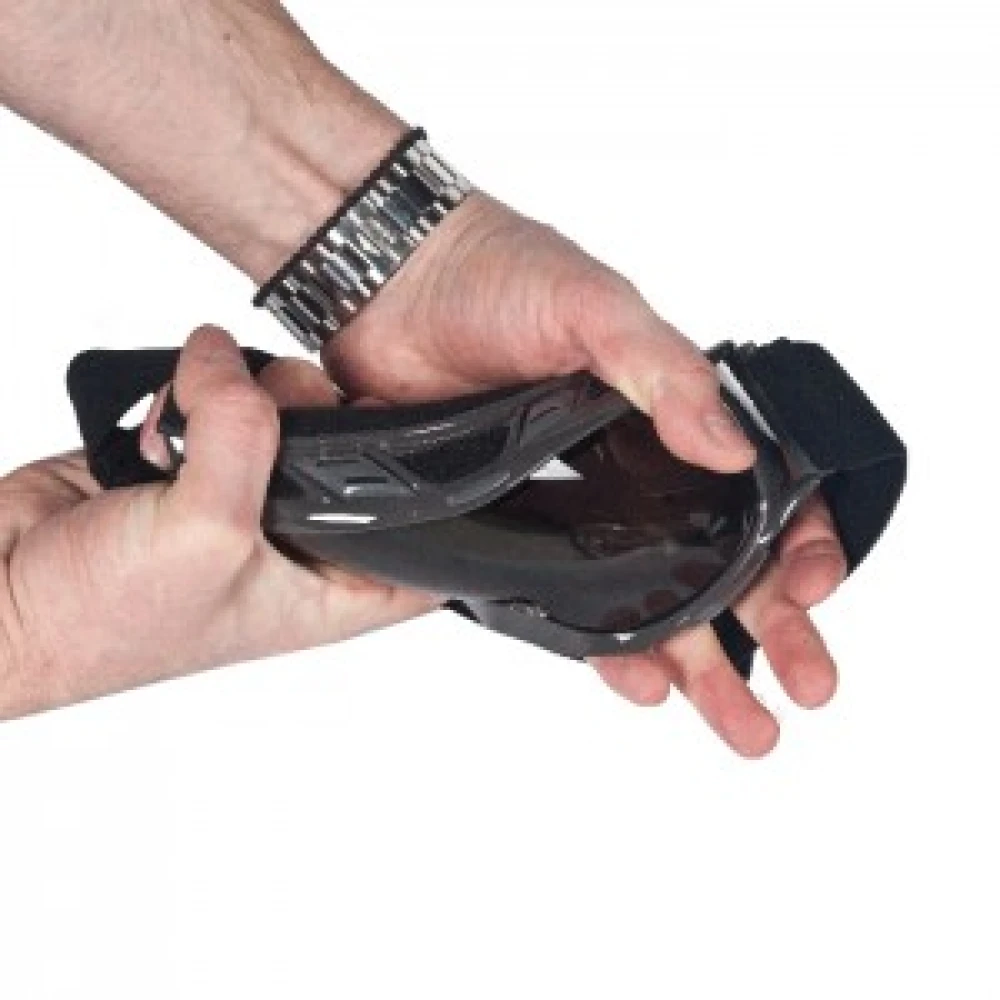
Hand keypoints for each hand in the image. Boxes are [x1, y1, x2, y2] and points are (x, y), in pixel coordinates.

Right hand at [0, 327, 433, 719]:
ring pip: (288, 413)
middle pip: (359, 453)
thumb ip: (243, 439)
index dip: (447, 497)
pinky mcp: (192, 460)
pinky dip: (194, 392)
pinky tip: (163, 425)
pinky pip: (220, 398)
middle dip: (326, 416)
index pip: (428, 549)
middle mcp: (297, 544)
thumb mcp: (204, 535)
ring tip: (199, 423)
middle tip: (284, 413)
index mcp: (329, 591)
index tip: (428, 439)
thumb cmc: (100, 621)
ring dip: (250, 396)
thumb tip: (231, 363)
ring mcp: (244, 497)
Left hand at [324, 193, 847, 756]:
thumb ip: (663, 371)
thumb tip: (730, 448)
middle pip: (719, 561)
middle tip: (809, 686)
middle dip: (769, 627)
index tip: (811, 587)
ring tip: (743, 723)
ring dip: (697, 659)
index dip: (794, 540)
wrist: (391, 282)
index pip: (758, 485)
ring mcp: (573, 502)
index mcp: (666, 411)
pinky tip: (640, 682)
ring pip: (652, 597)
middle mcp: (630, 466)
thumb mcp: (593, 307)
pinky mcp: (512, 528)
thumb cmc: (496, 270)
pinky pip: (568, 602)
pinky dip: (606, 647)